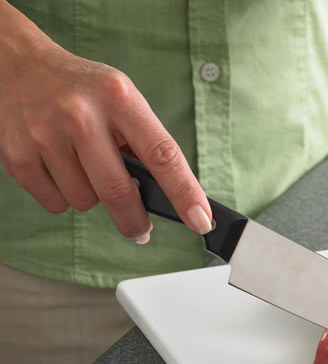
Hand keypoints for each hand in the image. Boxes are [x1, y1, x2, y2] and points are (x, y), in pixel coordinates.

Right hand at [0, 2, 211, 242]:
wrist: (13, 62)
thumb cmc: (80, 89)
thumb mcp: (120, 99)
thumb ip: (142, 142)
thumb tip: (168, 196)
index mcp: (118, 98)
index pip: (162, 154)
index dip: (185, 193)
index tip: (201, 221)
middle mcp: (81, 115)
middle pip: (119, 192)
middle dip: (135, 221)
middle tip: (141, 230)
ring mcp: (45, 134)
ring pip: (85, 201)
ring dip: (93, 199)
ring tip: (84, 169)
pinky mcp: (16, 154)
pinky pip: (55, 203)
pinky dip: (63, 197)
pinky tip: (59, 168)